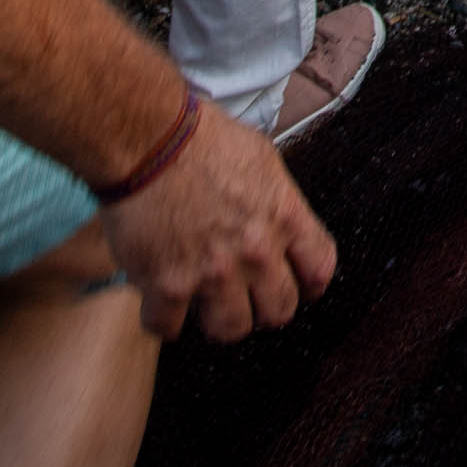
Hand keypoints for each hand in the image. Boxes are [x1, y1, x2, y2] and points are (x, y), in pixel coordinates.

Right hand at [96, 100, 341, 340]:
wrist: (147, 139)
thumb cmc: (198, 138)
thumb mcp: (260, 158)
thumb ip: (275, 198)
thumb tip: (277, 218)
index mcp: (283, 216)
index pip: (319, 269)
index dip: (308, 284)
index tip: (298, 286)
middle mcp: (256, 250)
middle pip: (278, 310)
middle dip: (263, 308)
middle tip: (245, 297)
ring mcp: (213, 272)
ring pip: (231, 329)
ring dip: (217, 319)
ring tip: (204, 302)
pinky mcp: (168, 285)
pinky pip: (169, 328)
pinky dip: (163, 320)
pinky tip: (160, 302)